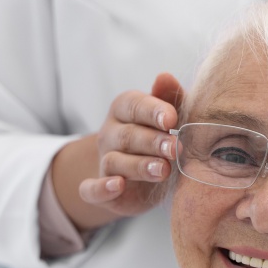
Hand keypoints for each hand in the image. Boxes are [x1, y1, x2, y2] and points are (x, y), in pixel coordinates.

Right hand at [77, 73, 183, 218]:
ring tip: (163, 170)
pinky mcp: (99, 191)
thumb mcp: (169, 119)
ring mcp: (103, 162)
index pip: (134, 105)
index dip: (153, 111)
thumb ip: (170, 98)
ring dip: (139, 166)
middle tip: (175, 148)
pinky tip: (117, 186)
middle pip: (128, 135)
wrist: (143, 180)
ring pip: (115, 161)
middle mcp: (110, 134)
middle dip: (152, 141)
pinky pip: (92, 189)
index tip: (172, 119)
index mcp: (125, 110)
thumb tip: (165, 77)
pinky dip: (101, 188)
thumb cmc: (160, 140)